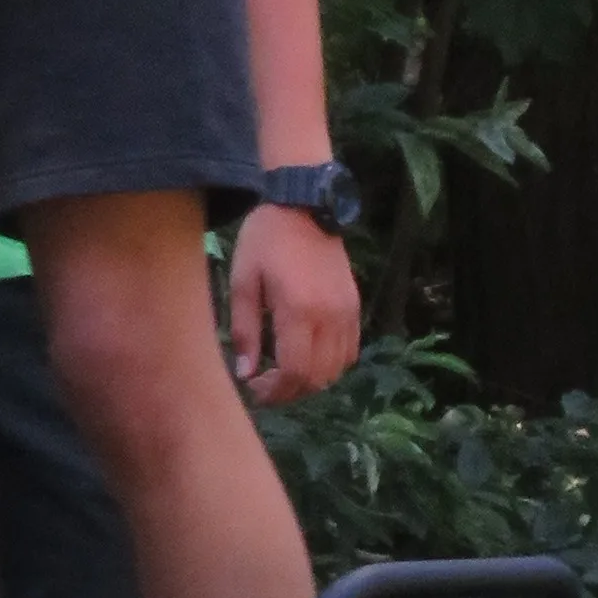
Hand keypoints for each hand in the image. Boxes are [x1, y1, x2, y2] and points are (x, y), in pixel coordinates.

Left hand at [230, 202, 361, 405]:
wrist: (304, 205)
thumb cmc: (266, 240)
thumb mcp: (243, 281)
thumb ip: (245, 330)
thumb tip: (245, 373)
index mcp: (298, 311)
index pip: (294, 372)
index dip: (275, 392)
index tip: (255, 390)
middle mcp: (329, 316)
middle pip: (317, 377)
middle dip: (290, 391)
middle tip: (267, 386)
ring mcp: (347, 312)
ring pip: (337, 369)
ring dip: (311, 380)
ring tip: (285, 373)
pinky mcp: (355, 306)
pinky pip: (350, 351)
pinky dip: (330, 364)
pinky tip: (308, 356)